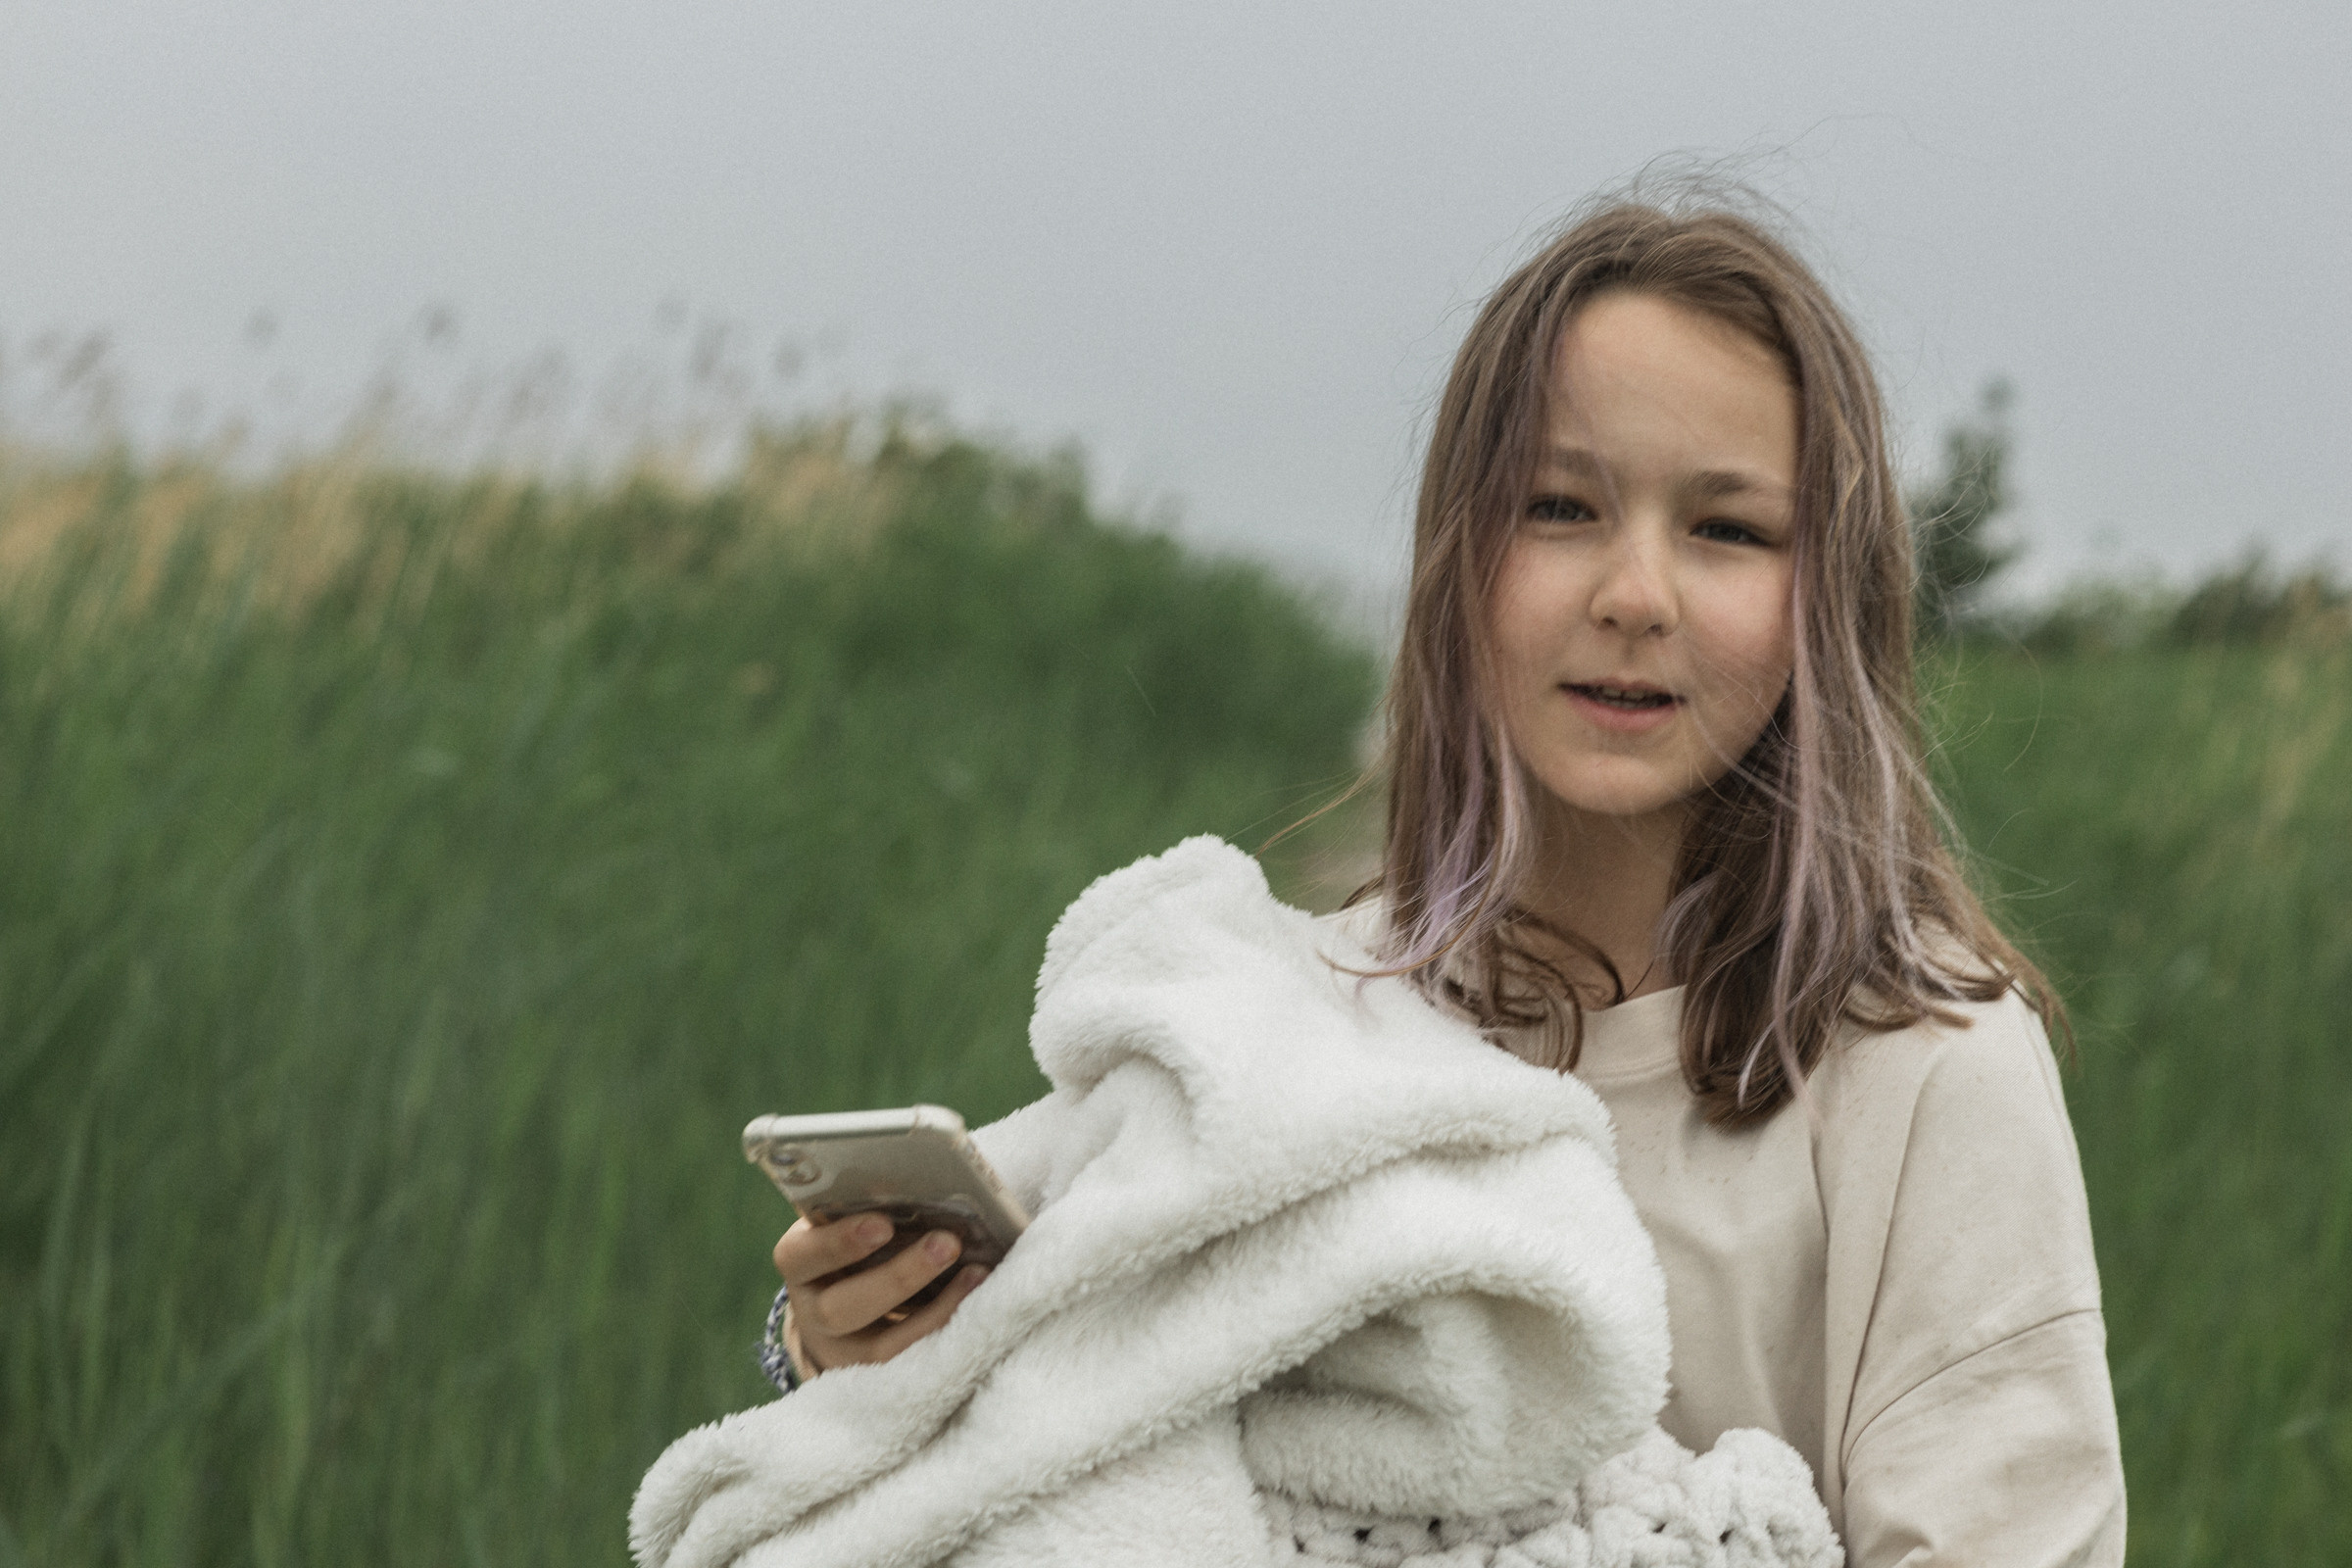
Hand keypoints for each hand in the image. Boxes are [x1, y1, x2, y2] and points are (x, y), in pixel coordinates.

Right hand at [772, 1214, 987, 1374]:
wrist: (849, 1305)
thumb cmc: (858, 1247)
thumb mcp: (850, 1225)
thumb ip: (871, 1210)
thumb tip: (926, 1184)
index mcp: (800, 1265)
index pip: (802, 1255)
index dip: (839, 1242)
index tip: (883, 1224)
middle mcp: (813, 1313)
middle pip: (842, 1308)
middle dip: (898, 1277)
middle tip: (946, 1243)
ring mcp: (843, 1353)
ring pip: (882, 1348)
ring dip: (935, 1311)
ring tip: (977, 1274)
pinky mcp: (880, 1378)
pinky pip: (915, 1367)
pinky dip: (948, 1334)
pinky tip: (979, 1303)